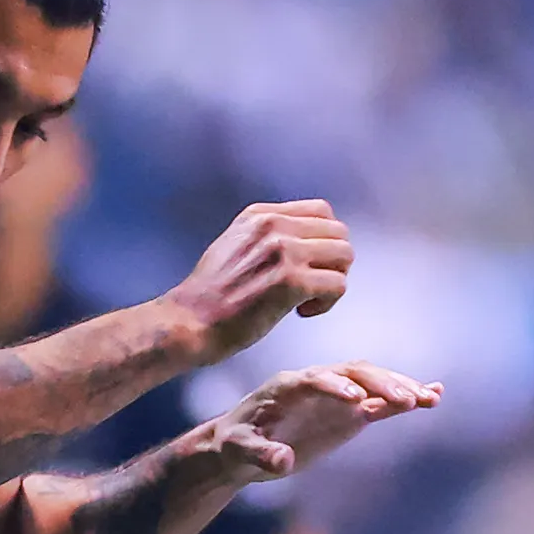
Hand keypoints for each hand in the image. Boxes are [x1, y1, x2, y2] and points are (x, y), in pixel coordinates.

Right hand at [169, 201, 355, 360]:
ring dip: (333, 281)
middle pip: (339, 232)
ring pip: (344, 256)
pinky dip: (327, 303)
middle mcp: (274, 225)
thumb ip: (267, 236)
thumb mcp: (234, 244)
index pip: (322, 211)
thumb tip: (303, 241)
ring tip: (307, 300)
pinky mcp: (291, 281)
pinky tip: (302, 312)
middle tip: (312, 286)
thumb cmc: (210, 296)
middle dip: (333, 262)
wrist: (188, 322)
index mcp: (261, 214)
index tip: (308, 265)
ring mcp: (284, 251)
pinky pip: (338, 285)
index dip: (324, 241)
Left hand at [190, 364, 443, 479]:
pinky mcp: (349, 411)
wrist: (239, 447)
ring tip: (431, 398)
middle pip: (352, 373)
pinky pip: (380, 402)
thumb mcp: (239, 452)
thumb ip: (260, 455)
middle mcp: (316, 383)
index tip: (356, 400)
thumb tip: (283, 462)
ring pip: (372, 383)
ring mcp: (335, 395)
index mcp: (287, 386)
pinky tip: (433, 397)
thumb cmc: (234, 446)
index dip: (335, 387)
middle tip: (407, 399)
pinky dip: (404, 399)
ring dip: (400, 387)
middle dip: (379, 384)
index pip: (315, 379)